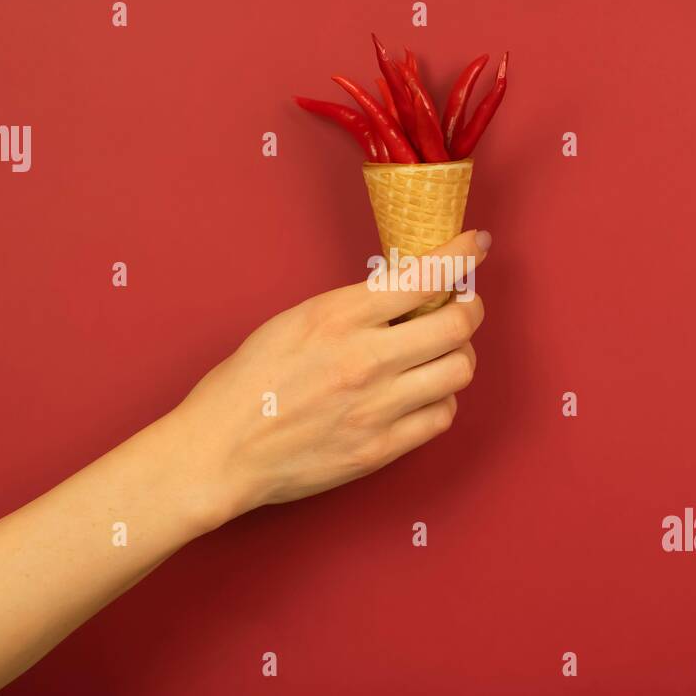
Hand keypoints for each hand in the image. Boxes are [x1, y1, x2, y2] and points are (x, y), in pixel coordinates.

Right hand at [166, 229, 491, 533]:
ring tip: (438, 353)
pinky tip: (421, 393)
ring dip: (458, 355)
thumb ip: (354, 308)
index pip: (425, 275)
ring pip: (459, 370)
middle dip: (470, 308)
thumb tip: (407, 292)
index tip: (474, 243)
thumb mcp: (295, 321)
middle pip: (458, 325)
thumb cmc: (248, 384)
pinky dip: (440, 399)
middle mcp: (365, 359)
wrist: (221, 452)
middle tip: (463, 305)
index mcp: (338, 317)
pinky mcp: (381, 448)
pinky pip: (441, 416)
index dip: (461, 254)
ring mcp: (377, 407)